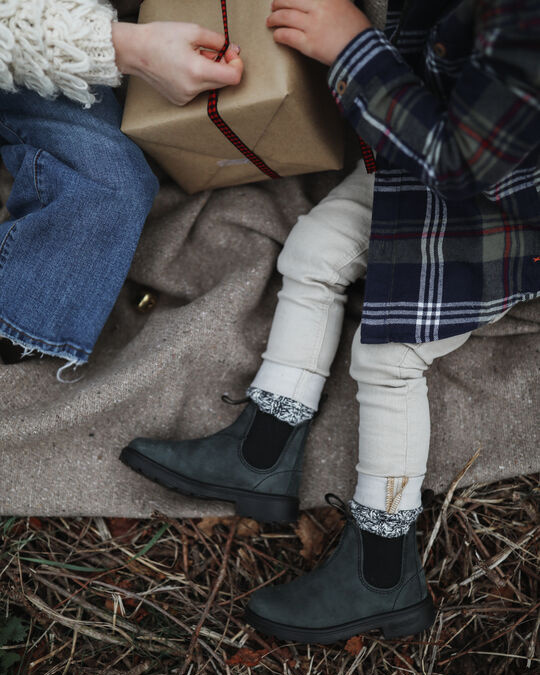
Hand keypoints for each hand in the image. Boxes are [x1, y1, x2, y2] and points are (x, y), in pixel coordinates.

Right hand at [112, 22, 242, 105]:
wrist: (135, 51)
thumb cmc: (160, 37)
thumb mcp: (193, 31)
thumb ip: (218, 41)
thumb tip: (234, 50)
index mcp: (197, 71)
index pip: (233, 78)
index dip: (236, 64)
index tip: (230, 54)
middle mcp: (192, 89)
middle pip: (224, 82)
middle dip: (223, 66)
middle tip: (211, 51)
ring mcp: (186, 98)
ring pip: (211, 86)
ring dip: (210, 72)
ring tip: (193, 58)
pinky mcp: (180, 101)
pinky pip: (199, 91)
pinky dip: (198, 79)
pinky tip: (184, 68)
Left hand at [267, 0, 370, 65]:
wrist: (361, 50)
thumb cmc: (357, 31)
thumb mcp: (346, 5)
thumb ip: (331, 2)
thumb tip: (316, 3)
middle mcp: (318, 8)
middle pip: (290, 0)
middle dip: (278, 3)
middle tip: (274, 6)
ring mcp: (312, 26)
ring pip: (285, 17)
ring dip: (274, 19)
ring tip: (270, 21)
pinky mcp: (309, 44)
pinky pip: (288, 36)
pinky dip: (279, 35)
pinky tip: (276, 35)